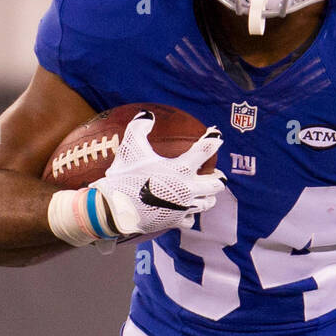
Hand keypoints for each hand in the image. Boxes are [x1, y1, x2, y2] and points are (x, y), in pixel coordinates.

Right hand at [91, 111, 225, 238]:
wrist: (117, 209)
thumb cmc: (125, 177)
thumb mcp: (130, 148)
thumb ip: (139, 127)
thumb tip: (147, 114)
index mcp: (181, 169)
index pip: (205, 150)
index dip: (213, 140)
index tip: (216, 135)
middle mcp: (188, 189)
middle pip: (216, 184)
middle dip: (218, 178)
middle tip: (217, 174)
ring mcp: (183, 207)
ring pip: (207, 203)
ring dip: (209, 197)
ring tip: (207, 194)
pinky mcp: (175, 221)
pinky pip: (191, 220)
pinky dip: (191, 215)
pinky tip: (188, 212)